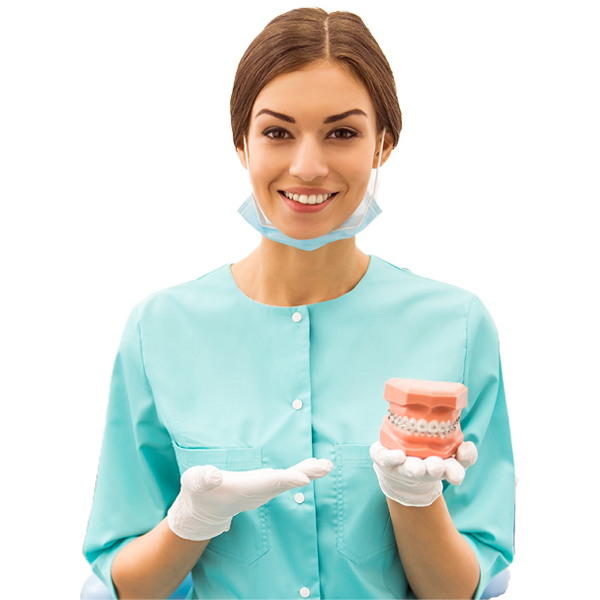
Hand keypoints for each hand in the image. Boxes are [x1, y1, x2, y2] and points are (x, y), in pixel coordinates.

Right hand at [167, 457, 332, 540]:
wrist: (203, 511)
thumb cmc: (198, 493)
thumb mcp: (194, 482)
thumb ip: (203, 478)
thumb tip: (215, 475)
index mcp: (243, 490)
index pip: (268, 484)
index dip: (286, 480)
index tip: (305, 479)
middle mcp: (258, 492)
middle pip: (285, 482)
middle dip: (306, 474)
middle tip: (326, 466)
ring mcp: (263, 490)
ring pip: (289, 480)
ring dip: (309, 472)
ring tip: (327, 465)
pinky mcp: (264, 487)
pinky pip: (287, 479)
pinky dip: (302, 472)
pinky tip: (314, 467)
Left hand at [370, 441, 477, 506]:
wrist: (396, 468)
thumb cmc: (427, 456)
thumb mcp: (449, 452)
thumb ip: (464, 452)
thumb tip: (467, 446)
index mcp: (441, 466)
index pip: (454, 470)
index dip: (456, 473)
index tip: (458, 476)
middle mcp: (423, 469)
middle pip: (432, 471)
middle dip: (435, 469)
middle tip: (437, 467)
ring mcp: (403, 466)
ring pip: (410, 468)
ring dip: (415, 468)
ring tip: (419, 468)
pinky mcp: (385, 459)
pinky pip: (387, 458)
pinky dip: (392, 458)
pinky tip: (399, 456)